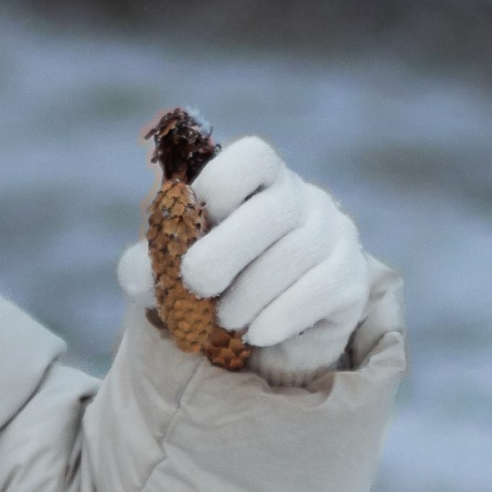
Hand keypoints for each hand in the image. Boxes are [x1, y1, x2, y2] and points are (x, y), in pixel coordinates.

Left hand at [116, 132, 369, 381]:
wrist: (261, 334)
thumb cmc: (214, 287)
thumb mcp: (171, 274)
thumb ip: (149, 266)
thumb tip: (139, 272)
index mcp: (257, 181)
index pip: (252, 157)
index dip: (221, 183)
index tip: (195, 219)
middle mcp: (303, 198)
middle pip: (277, 208)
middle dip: (228, 249)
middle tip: (197, 283)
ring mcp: (334, 233)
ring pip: (297, 253)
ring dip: (251, 293)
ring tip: (225, 320)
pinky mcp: (352, 277)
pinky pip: (322, 288)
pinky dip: (282, 315)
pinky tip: (256, 333)